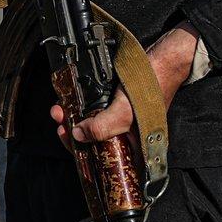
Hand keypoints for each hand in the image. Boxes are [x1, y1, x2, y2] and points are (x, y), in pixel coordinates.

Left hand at [51, 25, 199, 151]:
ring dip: (73, 118)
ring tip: (60, 108)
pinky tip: (70, 101)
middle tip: (59, 119)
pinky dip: (81, 108)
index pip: (107, 161)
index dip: (84, 154)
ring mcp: (122, 122)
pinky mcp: (117, 107)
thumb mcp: (124, 113)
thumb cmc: (152, 89)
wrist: (163, 60)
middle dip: (73, 133)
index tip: (67, 139)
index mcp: (136, 149)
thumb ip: (101, 127)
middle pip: (95, 144)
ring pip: (93, 127)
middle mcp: (129, 138)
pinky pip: (96, 112)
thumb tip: (77, 135)